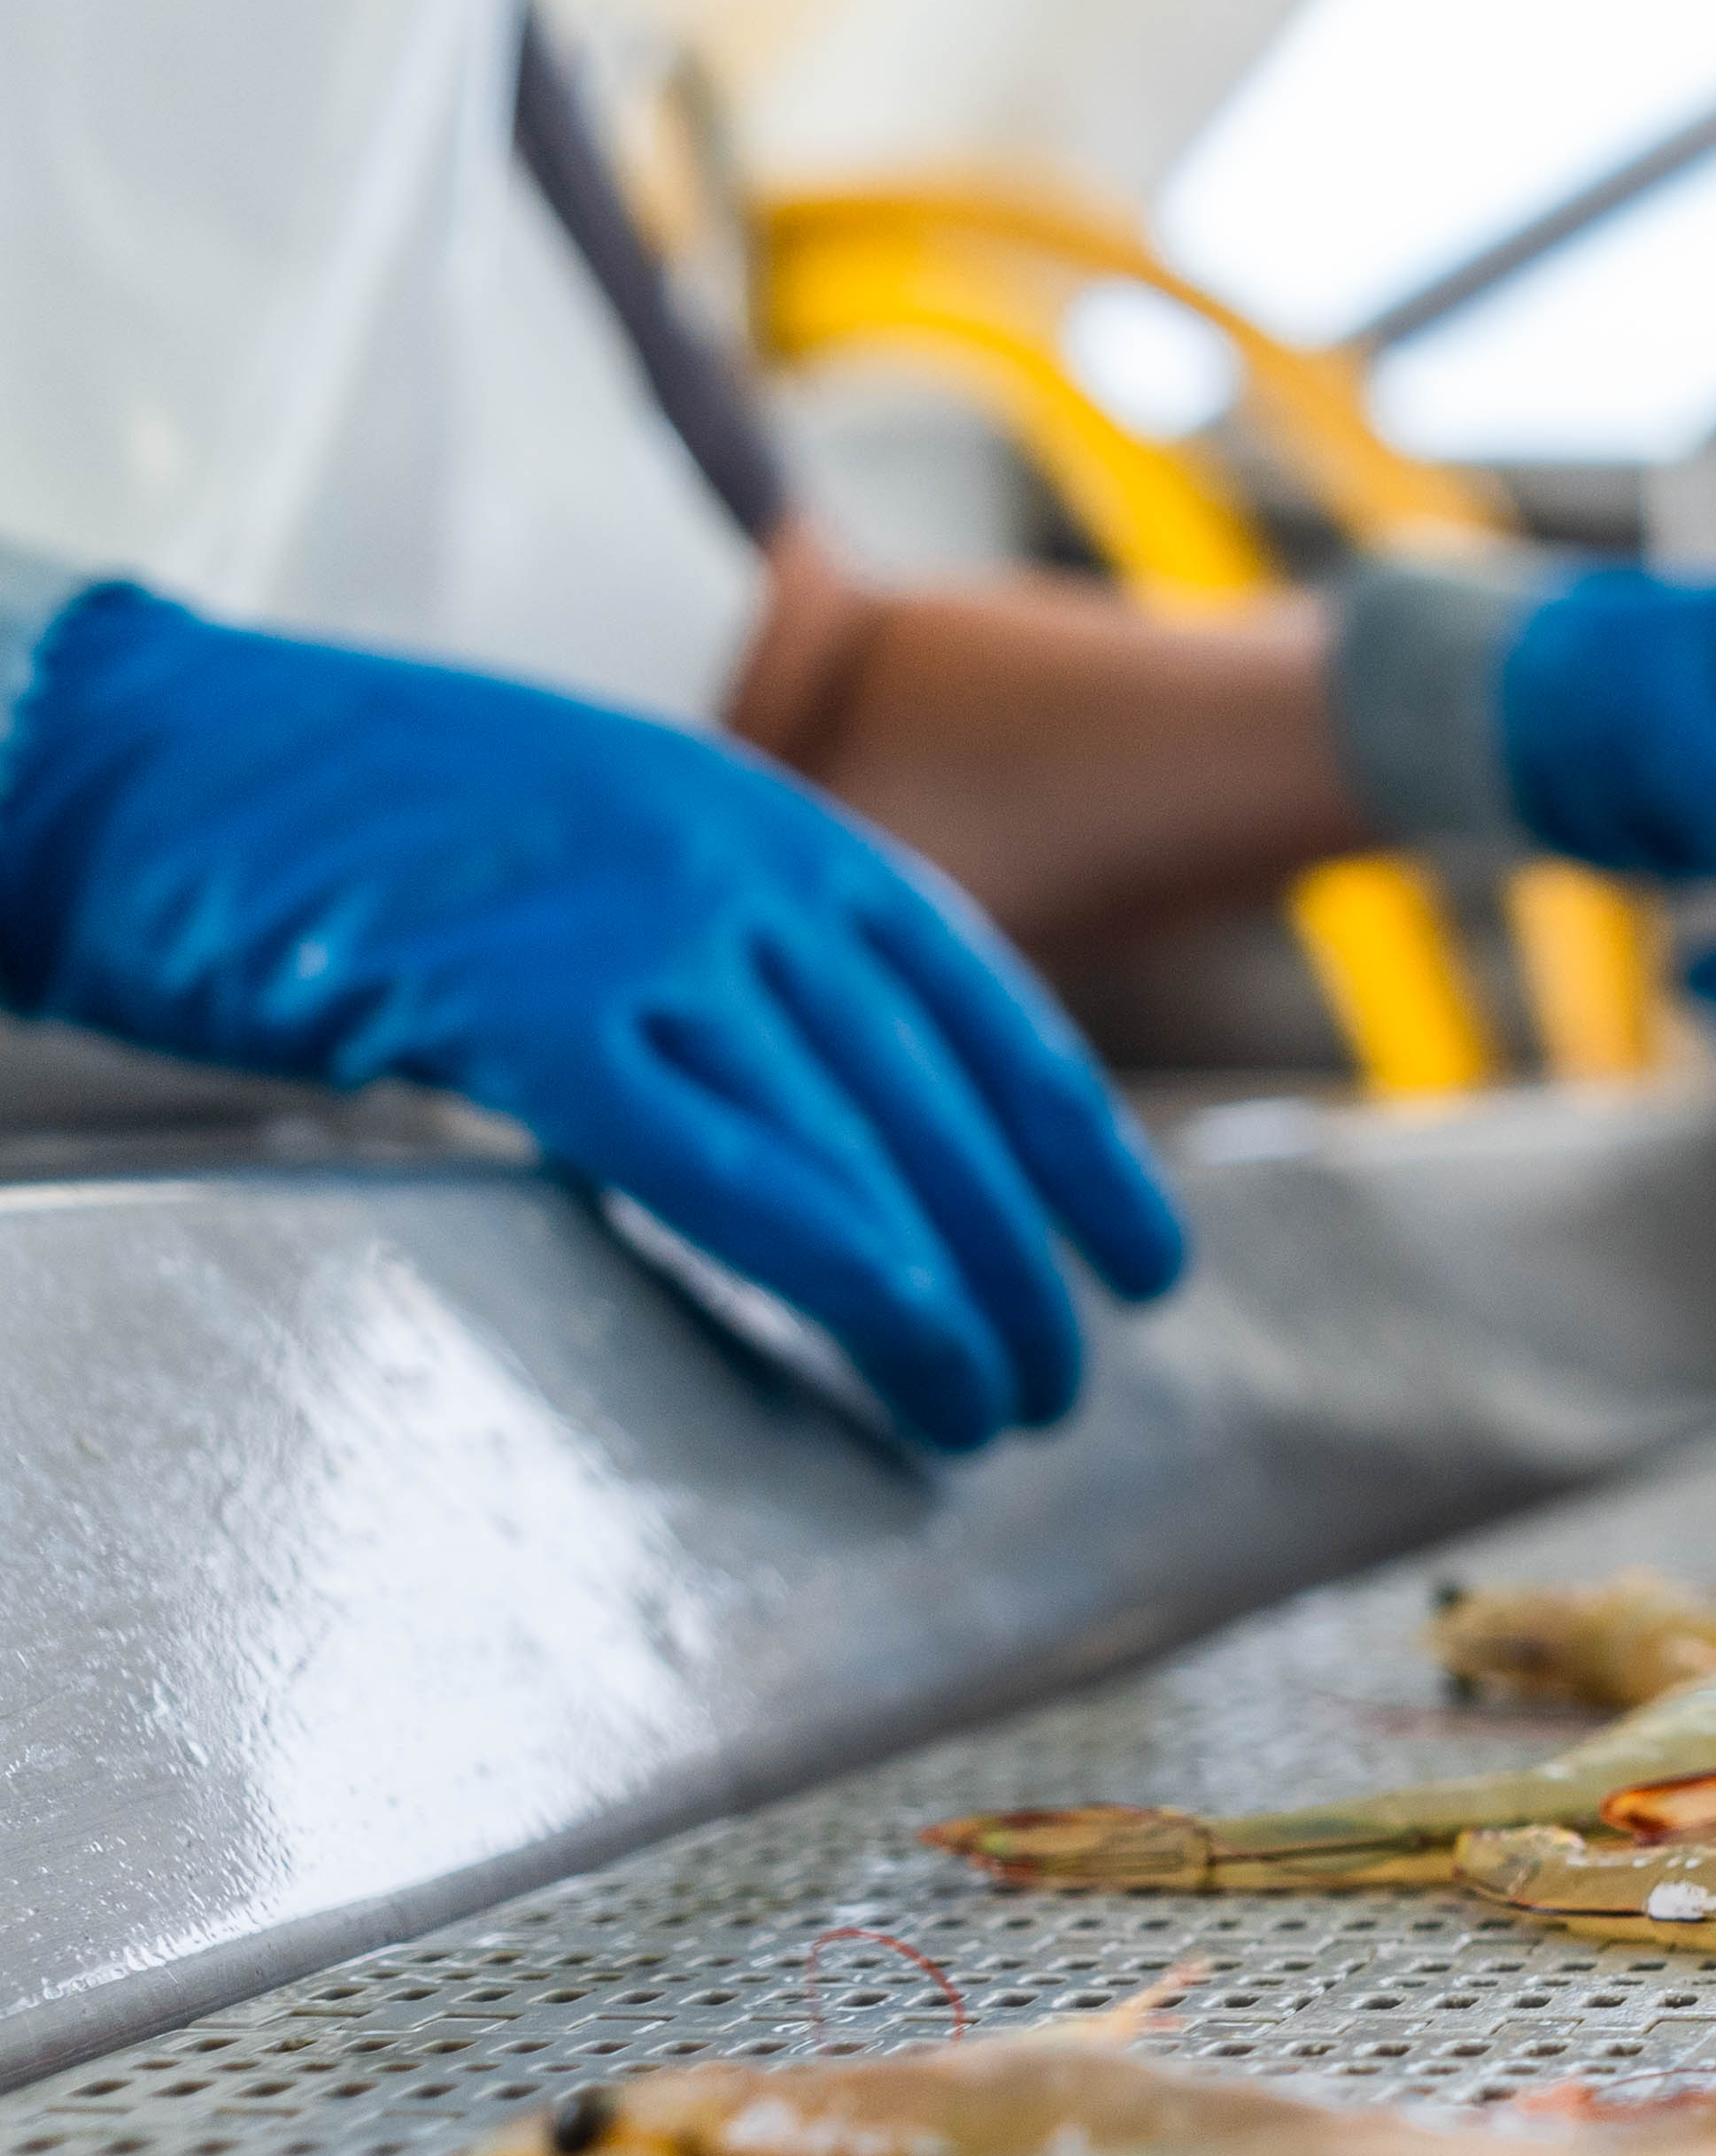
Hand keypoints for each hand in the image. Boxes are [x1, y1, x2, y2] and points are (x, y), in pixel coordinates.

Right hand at [0, 584, 1184, 1449]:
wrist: (132, 747)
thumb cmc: (340, 822)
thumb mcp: (593, 850)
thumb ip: (716, 953)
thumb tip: (818, 1101)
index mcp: (766, 818)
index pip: (982, 1005)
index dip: (1080, 1148)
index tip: (1143, 1263)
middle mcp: (738, 858)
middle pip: (938, 1096)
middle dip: (1022, 1256)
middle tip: (1054, 1385)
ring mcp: (637, 921)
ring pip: (857, 1140)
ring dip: (948, 1295)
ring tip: (988, 1409)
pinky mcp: (524, 1001)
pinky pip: (722, 1162)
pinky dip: (833, 1265)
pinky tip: (890, 1353)